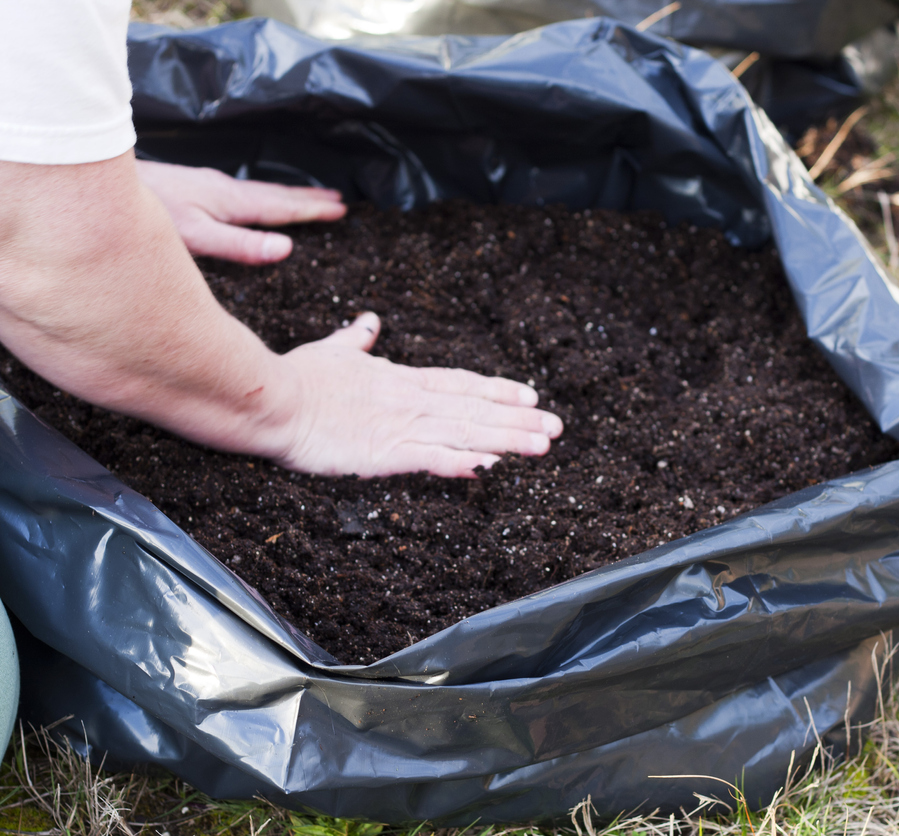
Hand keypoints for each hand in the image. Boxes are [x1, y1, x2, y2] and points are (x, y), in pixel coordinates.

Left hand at [136, 160, 345, 263]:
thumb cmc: (151, 211)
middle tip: (339, 202)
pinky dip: (265, 195)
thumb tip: (287, 249)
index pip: (282, 207)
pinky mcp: (196, 187)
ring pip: (261, 191)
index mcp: (232, 202)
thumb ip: (241, 246)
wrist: (106, 181)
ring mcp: (210, 185)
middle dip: (308, 199)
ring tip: (310, 198)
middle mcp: (225, 189)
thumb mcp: (198, 237)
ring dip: (289, 195)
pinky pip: (244, 191)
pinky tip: (256, 199)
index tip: (341, 211)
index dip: (312, 210)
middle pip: (277, 195)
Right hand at [273, 313, 563, 477]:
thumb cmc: (295, 376)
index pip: (462, 384)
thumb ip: (357, 340)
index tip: (531, 396)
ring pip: (465, 432)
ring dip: (507, 439)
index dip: (498, 391)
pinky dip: (460, 462)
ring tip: (542, 445)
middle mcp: (411, 401)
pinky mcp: (384, 452)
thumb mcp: (333, 351)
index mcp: (401, 379)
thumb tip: (368, 320)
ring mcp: (401, 426)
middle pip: (476, 409)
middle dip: (519, 419)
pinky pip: (430, 457)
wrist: (269, 397)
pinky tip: (488, 467)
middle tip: (557, 427)